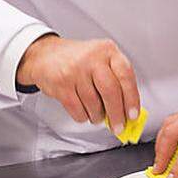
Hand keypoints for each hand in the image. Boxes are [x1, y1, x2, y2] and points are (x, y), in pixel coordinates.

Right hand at [15, 35, 140, 133]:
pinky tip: (84, 110)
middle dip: (117, 114)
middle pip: (110, 91)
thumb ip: (117, 81)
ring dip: (98, 116)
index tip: (133, 114)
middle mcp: (92, 58)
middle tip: (119, 126)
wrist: (45, 55)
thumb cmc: (77, 60)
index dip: (132, 98)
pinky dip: (84, 116)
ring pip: (94, 104)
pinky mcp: (61, 85)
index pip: (126, 75)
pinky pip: (78, 111)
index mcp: (107, 50)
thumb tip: (128, 110)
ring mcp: (75, 71)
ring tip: (97, 115)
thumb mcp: (100, 60)